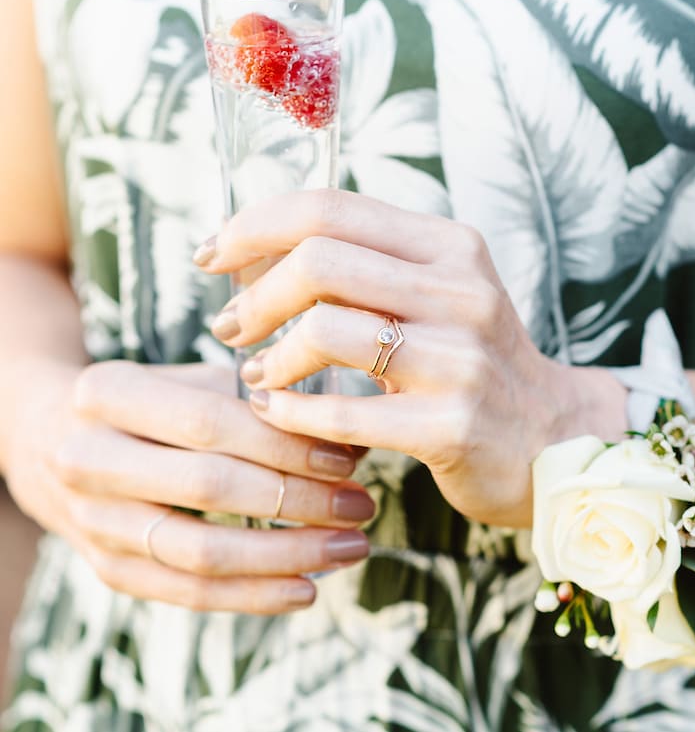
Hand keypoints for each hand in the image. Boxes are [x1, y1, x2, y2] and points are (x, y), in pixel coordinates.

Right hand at [4, 360, 372, 613]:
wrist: (52, 437)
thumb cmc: (145, 401)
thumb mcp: (191, 379)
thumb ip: (262, 402)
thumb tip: (350, 436)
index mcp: (108, 392)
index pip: (210, 423)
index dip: (284, 445)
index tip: (346, 461)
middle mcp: (87, 457)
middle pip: (210, 488)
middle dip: (299, 501)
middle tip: (361, 507)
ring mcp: (90, 520)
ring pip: (200, 552)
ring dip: (287, 555)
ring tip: (350, 548)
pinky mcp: (105, 568)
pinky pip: (185, 593)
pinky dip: (251, 596)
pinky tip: (306, 589)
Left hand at [195, 190, 626, 527]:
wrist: (554, 438)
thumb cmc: (475, 363)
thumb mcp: (440, 296)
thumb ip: (366, 269)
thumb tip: (256, 254)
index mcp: (450, 248)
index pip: (331, 207)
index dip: (255, 225)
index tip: (213, 255)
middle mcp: (460, 291)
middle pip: (320, 259)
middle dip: (255, 292)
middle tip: (231, 325)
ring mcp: (459, 358)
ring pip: (327, 331)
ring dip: (271, 356)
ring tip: (257, 375)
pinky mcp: (450, 424)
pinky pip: (344, 413)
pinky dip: (292, 412)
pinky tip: (277, 413)